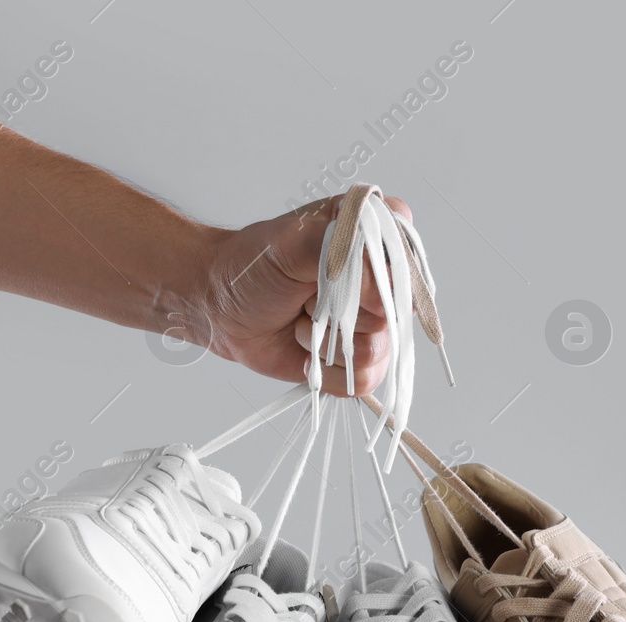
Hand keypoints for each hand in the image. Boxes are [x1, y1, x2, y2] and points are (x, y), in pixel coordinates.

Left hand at [190, 195, 413, 397]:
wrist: (218, 309)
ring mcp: (368, 324)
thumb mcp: (292, 241)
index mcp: (370, 237)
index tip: (337, 277)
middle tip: (306, 297)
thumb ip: (343, 249)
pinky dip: (326, 371)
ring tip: (302, 322)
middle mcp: (377, 283)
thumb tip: (386, 293)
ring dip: (326, 342)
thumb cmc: (251, 267)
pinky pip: (363, 380)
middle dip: (341, 313)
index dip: (379, 277)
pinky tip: (305, 350)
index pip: (407, 257)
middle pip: (394, 313)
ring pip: (377, 351)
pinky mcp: (353, 359)